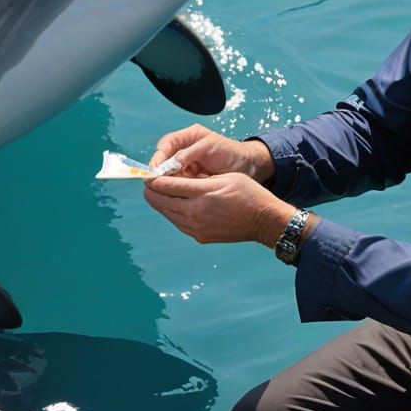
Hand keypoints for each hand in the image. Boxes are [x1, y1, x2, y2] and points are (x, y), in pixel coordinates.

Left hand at [144, 171, 290, 245]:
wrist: (263, 220)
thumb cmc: (248, 193)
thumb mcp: (224, 177)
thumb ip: (198, 177)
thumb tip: (177, 176)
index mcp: (203, 194)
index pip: (168, 186)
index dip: (154, 179)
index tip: (147, 174)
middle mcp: (196, 213)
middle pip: (162, 202)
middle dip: (152, 191)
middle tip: (147, 183)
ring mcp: (197, 227)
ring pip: (167, 213)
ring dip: (160, 203)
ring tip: (156, 193)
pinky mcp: (200, 236)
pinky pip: (178, 223)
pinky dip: (172, 213)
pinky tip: (172, 205)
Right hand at [149, 124, 274, 182]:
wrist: (248, 166)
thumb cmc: (231, 151)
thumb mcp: (210, 147)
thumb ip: (190, 153)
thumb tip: (171, 163)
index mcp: (187, 137)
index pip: (165, 145)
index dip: (158, 157)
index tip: (154, 170)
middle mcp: (184, 151)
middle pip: (163, 162)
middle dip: (159, 173)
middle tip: (154, 185)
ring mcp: (187, 166)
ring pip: (169, 175)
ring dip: (166, 183)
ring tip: (164, 193)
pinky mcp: (191, 179)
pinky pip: (178, 184)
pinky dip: (176, 190)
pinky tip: (175, 197)